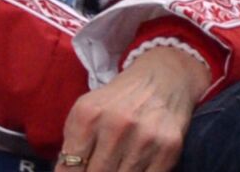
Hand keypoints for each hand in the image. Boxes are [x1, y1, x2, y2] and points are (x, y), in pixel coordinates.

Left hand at [57, 45, 211, 171]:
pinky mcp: (169, 147)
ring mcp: (145, 137)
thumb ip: (73, 146)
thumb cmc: (119, 99)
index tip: (82, 170)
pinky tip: (136, 166)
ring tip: (118, 164)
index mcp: (88, 115)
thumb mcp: (87, 112)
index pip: (70, 168)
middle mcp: (117, 124)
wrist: (164, 77)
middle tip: (100, 167)